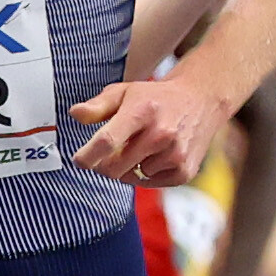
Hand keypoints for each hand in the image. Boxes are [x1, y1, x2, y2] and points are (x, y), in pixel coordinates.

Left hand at [68, 76, 225, 187]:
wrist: (201, 101)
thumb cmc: (155, 98)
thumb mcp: (125, 92)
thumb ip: (98, 106)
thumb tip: (75, 114)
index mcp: (142, 111)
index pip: (108, 141)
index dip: (87, 156)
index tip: (79, 160)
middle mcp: (161, 133)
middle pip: (114, 167)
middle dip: (103, 164)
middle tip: (107, 153)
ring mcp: (175, 154)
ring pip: (131, 176)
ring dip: (128, 166)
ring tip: (142, 145)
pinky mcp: (184, 171)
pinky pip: (149, 183)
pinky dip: (146, 173)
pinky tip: (156, 154)